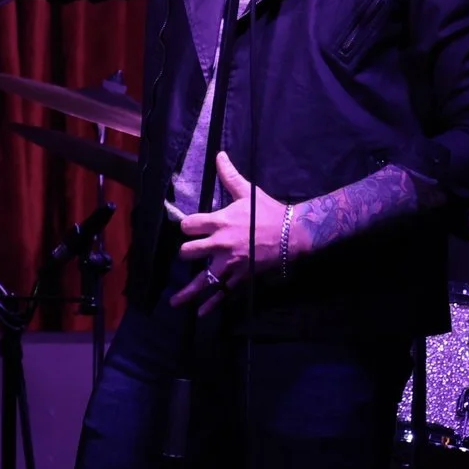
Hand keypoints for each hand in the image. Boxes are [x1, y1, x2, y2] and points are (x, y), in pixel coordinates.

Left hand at [170, 154, 287, 315]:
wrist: (293, 234)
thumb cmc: (269, 212)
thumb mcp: (248, 193)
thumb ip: (229, 176)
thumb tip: (219, 155)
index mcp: (220, 222)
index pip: (189, 225)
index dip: (187, 226)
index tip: (189, 227)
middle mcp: (220, 244)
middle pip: (188, 252)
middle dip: (187, 252)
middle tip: (188, 254)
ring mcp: (230, 264)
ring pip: (202, 279)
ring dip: (188, 292)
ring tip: (175, 302)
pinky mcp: (240, 277)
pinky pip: (222, 293)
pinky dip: (211, 305)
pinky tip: (200, 313)